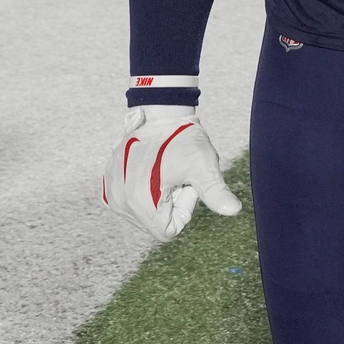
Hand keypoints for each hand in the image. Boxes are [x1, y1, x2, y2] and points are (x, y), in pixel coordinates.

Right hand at [102, 105, 242, 241]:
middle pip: (156, 223)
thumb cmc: (183, 138)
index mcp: (139, 201)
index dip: (183, 209)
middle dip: (171, 203)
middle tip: (176, 175)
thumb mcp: (203, 165)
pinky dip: (145, 192)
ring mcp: (112, 194)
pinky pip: (134, 204)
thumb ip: (215, 191)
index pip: (168, 230)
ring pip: (145, 214)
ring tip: (164, 171)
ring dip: (158, 197)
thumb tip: (234, 211)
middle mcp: (119, 202)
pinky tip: (153, 171)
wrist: (160, 114)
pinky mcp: (109, 187)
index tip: (185, 184)